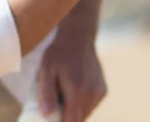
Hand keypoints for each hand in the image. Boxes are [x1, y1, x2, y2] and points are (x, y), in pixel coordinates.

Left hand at [36, 0, 105, 121]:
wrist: (78, 36)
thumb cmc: (59, 52)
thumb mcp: (47, 69)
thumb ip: (46, 93)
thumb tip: (47, 114)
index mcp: (77, 91)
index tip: (53, 117)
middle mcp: (92, 94)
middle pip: (78, 120)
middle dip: (66, 117)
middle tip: (55, 103)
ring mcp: (99, 92)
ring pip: (85, 114)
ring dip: (74, 110)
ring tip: (64, 93)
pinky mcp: (103, 90)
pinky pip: (90, 106)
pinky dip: (81, 104)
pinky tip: (74, 90)